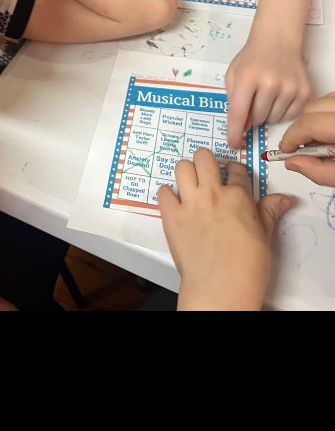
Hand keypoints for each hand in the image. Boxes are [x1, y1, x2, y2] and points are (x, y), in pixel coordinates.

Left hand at [157, 148, 291, 310]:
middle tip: (207, 171)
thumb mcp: (265, 237)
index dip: (233, 170)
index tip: (232, 176)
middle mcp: (213, 194)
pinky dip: (167, 194)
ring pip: (182, 167)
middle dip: (205, 161)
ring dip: (185, 172)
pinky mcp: (172, 217)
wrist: (221, 289)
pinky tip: (174, 202)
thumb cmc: (246, 268)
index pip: (235, 169)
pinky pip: (163, 193)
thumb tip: (283, 199)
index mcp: (238, 197)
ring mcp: (191, 204)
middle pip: (204, 157)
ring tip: (189, 182)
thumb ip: (270, 212)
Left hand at [224, 37, 309, 148]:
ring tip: (267, 94)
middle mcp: (270, 83)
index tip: (233, 144)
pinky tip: (279, 96)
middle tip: (254, 100)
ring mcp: (290, 87)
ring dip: (268, 113)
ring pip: (274, 119)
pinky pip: (291, 116)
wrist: (277, 41)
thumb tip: (241, 128)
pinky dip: (282, 111)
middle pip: (258, 119)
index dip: (234, 132)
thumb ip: (232, 100)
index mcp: (247, 78)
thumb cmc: (252, 58)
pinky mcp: (304, 91)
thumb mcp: (233, 74)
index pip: (239, 113)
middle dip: (253, 115)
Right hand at [279, 95, 334, 184]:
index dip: (292, 138)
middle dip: (302, 127)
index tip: (286, 150)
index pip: (309, 124)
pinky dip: (326, 112)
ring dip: (314, 117)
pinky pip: (332, 100)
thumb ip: (319, 172)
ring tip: (319, 140)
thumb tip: (293, 162)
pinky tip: (330, 131)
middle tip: (301, 148)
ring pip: (322, 100)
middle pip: (312, 108)